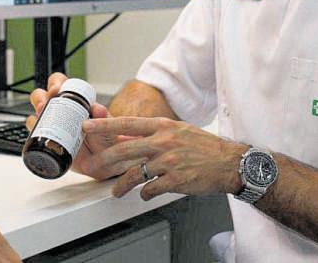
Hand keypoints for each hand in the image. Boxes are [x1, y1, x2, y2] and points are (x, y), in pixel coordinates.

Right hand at [27, 73, 124, 179]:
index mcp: (73, 99)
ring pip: (34, 115)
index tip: (56, 90)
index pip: (59, 83)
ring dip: (35, 117)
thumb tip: (98, 109)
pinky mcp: (48, 141)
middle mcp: (59, 110)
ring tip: (40, 122)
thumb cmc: (106, 137)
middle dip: (39, 99)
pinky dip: (34, 135)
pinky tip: (39, 137)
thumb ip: (104, 118)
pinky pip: (35, 135)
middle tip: (43, 106)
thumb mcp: (108, 126)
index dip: (55, 83)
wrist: (106, 161)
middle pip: (40, 97)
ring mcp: (52, 125)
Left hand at [83, 117, 248, 200]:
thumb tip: (129, 139)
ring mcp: (169, 161)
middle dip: (104, 159)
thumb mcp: (178, 131)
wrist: (229, 162)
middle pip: (124, 150)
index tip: (87, 127)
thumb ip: (154, 134)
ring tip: (116, 191)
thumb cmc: (204, 146)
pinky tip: (145, 195)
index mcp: (163, 126)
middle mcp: (164, 142)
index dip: (104, 125)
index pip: (127, 124)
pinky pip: (150, 189)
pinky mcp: (175, 180)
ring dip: (122, 185)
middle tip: (92, 166)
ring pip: (135, 174)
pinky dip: (145, 194)